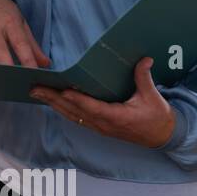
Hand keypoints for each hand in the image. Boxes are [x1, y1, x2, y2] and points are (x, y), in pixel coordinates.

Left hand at [29, 57, 175, 148]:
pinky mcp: (98, 126)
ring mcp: (99, 127)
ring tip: (36, 92)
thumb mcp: (153, 97)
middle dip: (53, 99)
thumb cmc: (157, 116)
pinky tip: (51, 101)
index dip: (77, 100)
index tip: (63, 90)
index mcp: (117, 117)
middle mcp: (104, 124)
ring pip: (71, 115)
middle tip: (34, 89)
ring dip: (53, 104)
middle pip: (74, 111)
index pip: (93, 108)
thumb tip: (144, 58)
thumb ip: (144, 77)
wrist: (162, 137)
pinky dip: (62, 108)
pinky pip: (76, 117)